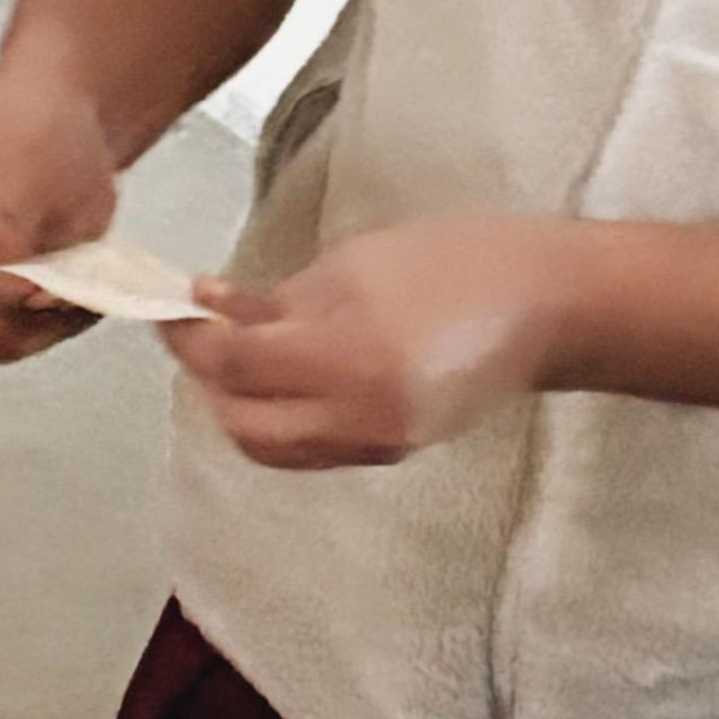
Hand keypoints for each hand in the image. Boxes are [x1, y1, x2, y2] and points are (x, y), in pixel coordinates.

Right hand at [0, 74, 122, 361]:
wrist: (52, 130)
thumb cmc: (33, 128)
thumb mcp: (24, 150)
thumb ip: (6, 209)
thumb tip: (3, 261)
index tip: (42, 278)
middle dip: (12, 314)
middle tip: (68, 294)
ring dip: (31, 329)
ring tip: (81, 298)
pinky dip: (39, 332)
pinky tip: (73, 305)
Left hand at [165, 216, 582, 469]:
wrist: (550, 307)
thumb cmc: (460, 263)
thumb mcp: (356, 263)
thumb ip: (276, 298)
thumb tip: (207, 306)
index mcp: (350, 358)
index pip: (236, 365)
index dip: (190, 339)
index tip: (168, 309)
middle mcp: (356, 418)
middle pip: (240, 423)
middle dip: (207, 382)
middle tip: (198, 336)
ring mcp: (372, 445)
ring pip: (269, 447)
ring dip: (237, 406)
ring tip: (235, 357)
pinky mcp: (385, 455)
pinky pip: (306, 449)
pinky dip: (277, 419)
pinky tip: (278, 380)